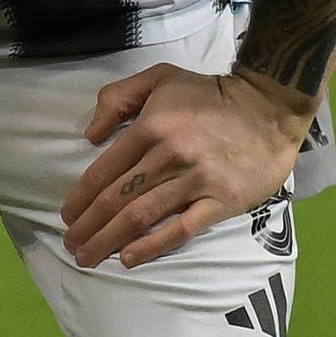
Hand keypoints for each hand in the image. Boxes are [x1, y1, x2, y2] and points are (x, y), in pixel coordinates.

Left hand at [58, 61, 313, 268]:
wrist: (270, 106)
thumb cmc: (210, 93)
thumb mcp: (159, 77)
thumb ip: (117, 97)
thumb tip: (89, 134)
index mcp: (150, 127)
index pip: (104, 170)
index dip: (80, 198)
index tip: (66, 216)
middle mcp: (168, 156)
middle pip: (117, 199)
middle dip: (88, 226)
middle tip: (70, 244)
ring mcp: (196, 181)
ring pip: (142, 216)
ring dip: (109, 240)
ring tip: (87, 257)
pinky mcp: (221, 201)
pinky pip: (181, 228)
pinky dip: (152, 246)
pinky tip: (129, 259)